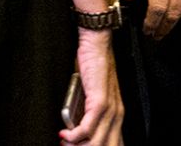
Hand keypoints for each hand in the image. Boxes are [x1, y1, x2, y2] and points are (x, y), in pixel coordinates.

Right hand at [59, 29, 123, 144]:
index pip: (114, 143)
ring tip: (64, 143)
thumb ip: (88, 113)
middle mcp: (116, 114)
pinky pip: (87, 129)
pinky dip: (73, 136)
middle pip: (107, 145)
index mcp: (117, 114)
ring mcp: (110, 109)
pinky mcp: (100, 102)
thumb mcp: (92, 95)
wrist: (96, 44)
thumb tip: (75, 132)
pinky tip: (64, 135)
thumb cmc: (93, 67)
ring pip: (96, 142)